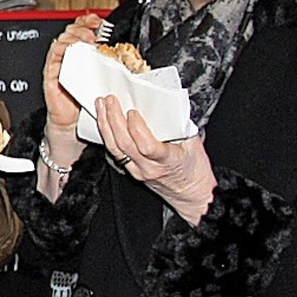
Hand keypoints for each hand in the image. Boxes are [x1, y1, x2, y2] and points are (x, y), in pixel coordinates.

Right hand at [44, 13, 102, 131]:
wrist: (71, 119)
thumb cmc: (85, 98)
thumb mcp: (100, 76)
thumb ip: (106, 62)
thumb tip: (122, 53)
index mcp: (79, 51)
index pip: (80, 27)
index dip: (87, 20)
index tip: (98, 21)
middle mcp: (67, 54)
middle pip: (70, 30)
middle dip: (83, 28)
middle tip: (94, 34)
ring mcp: (59, 62)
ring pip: (62, 40)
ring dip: (75, 38)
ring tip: (87, 42)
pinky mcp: (51, 71)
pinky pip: (54, 55)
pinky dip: (63, 50)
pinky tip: (73, 52)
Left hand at [95, 95, 216, 224]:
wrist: (192, 196)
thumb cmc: (195, 171)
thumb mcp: (195, 145)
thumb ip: (181, 126)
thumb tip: (169, 105)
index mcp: (167, 161)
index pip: (146, 146)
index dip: (136, 128)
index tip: (132, 112)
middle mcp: (148, 168)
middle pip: (125, 145)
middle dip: (114, 119)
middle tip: (110, 100)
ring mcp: (137, 171)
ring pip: (115, 149)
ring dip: (105, 125)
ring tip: (101, 106)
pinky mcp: (131, 171)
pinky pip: (115, 152)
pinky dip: (108, 135)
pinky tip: (103, 122)